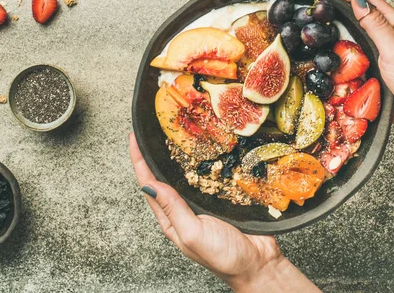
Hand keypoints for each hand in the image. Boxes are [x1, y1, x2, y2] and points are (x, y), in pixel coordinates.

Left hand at [129, 133, 318, 291]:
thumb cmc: (224, 256)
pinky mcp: (221, 195)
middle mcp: (184, 207)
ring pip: (186, 172)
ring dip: (180, 154)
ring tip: (175, 132)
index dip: (140, 161)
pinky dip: (205, 159)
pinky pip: (209, 173)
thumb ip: (173, 208)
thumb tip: (149, 184)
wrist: (259, 264)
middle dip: (156, 153)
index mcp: (171, 219)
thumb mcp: (193, 233)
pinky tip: (207, 146)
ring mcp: (203, 201)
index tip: (134, 138)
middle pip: (164, 175)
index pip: (149, 184)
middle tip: (154, 129)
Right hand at [311, 0, 393, 140]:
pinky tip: (323, 40)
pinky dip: (334, 40)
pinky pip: (348, 47)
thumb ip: (375, 25)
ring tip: (312, 11)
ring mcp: (377, 48)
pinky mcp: (370, 64)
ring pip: (350, 26)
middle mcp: (385, 32)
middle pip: (354, 8)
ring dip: (332, 17)